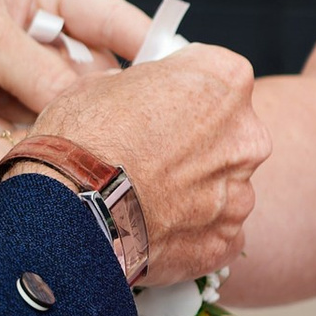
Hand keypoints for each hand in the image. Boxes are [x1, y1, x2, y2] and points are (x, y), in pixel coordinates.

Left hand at [0, 0, 155, 144]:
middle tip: (66, 117)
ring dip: (20, 121)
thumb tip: (97, 111)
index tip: (179, 80)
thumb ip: (49, 77)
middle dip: (71, 101)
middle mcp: (28, 35)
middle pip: (84, 80)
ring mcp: (5, 78)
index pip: (111, 19)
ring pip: (50, 116)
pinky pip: (13, 138)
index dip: (146, 48)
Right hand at [10, 47, 268, 290]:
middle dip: (199, 143)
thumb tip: (141, 98)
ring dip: (196, 190)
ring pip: (224, 186)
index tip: (161, 104)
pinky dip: (193, 232)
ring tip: (148, 198)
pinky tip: (156, 230)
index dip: (185, 90)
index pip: (218, 76)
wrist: (69, 211)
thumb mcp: (104, 84)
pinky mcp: (224, 239)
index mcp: (224, 82)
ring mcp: (239, 193)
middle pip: (229, 134)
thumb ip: (144, 88)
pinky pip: (215, 231)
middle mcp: (246, 136)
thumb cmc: (82, 139)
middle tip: (154, 155)